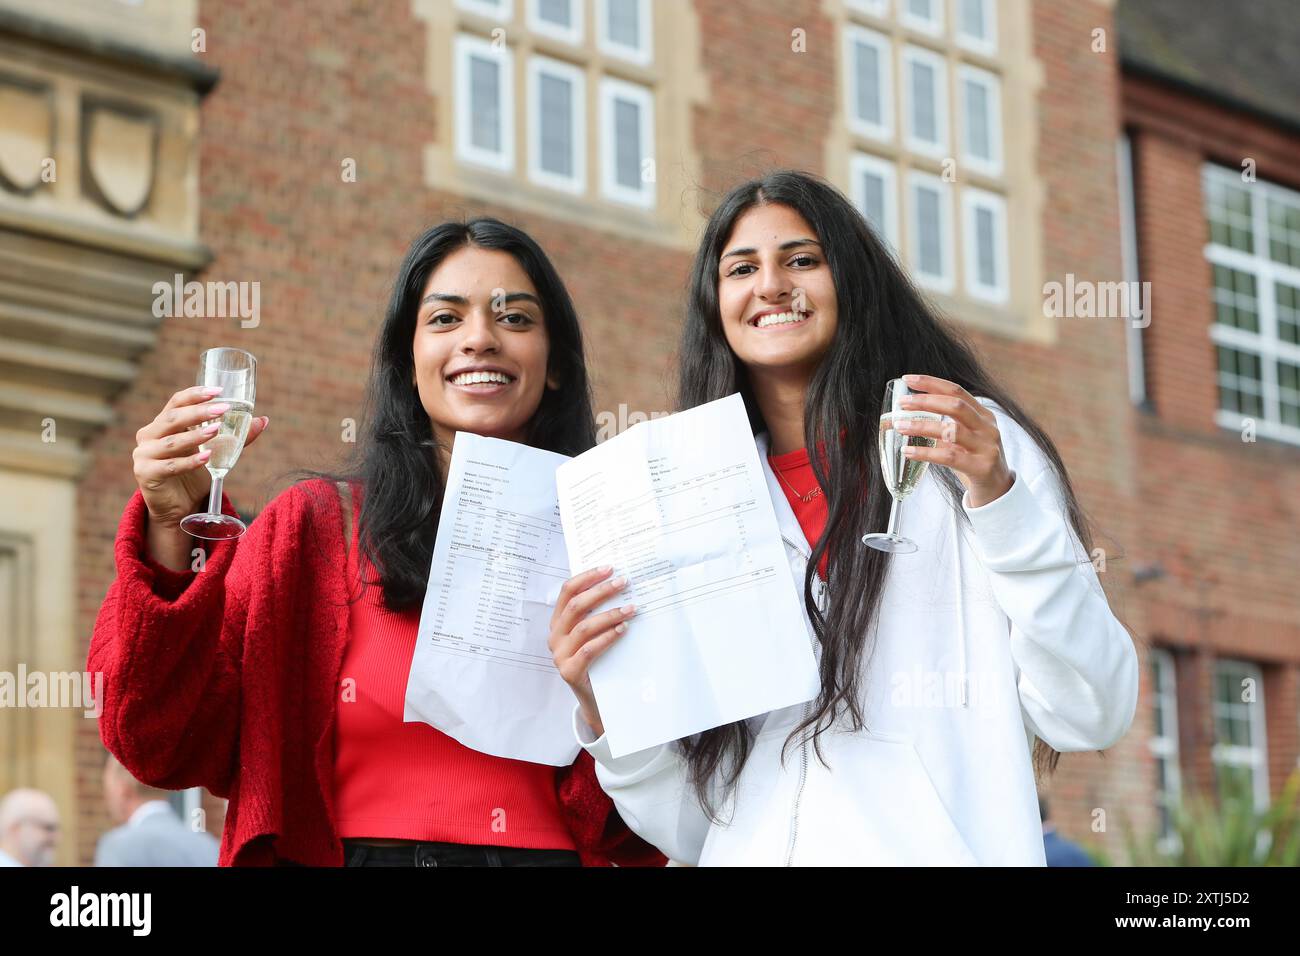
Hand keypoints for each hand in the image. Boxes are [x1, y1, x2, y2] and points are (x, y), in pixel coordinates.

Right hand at [132, 385, 269, 528]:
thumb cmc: (194, 474)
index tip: (218, 391)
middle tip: (223, 409)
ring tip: (216, 430)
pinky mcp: (146, 473)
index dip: (196, 395)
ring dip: (196, 435)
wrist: (178, 507)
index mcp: (162, 424)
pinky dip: (189, 462)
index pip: (176, 402)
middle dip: (199, 412)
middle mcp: (149, 435)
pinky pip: (170, 466)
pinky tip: (207, 458)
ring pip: (171, 441)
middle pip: (173, 418)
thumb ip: (235, 437)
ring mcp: (144, 454)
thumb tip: (263, 420)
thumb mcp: (215, 452)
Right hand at [548, 566, 637, 737]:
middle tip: (624, 583)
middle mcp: (555, 636)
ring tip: (631, 608)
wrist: (594, 698)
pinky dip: (608, 637)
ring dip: (610, 614)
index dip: (587, 577)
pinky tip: (623, 629)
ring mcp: (560, 655)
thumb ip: (596, 614)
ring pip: (584, 627)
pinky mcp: (569, 672)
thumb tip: (620, 584)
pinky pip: (590, 649)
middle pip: (576, 606)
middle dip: (602, 591)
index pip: (567, 591)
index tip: (609, 568)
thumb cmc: (597, 660)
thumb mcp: (592, 634)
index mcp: (558, 622)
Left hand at [894, 374, 1012, 507]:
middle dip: (926, 401)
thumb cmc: (973, 461)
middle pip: (956, 406)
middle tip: (902, 403)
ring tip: (900, 426)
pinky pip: (949, 457)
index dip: (931, 383)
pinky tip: (908, 451)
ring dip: (922, 426)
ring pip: (951, 431)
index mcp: (983, 415)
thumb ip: (943, 425)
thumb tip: (906, 415)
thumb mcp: (962, 439)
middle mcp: (987, 428)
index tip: (908, 379)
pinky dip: (925, 453)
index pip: (956, 391)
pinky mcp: (982, 468)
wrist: (997, 491)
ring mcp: (987, 447)